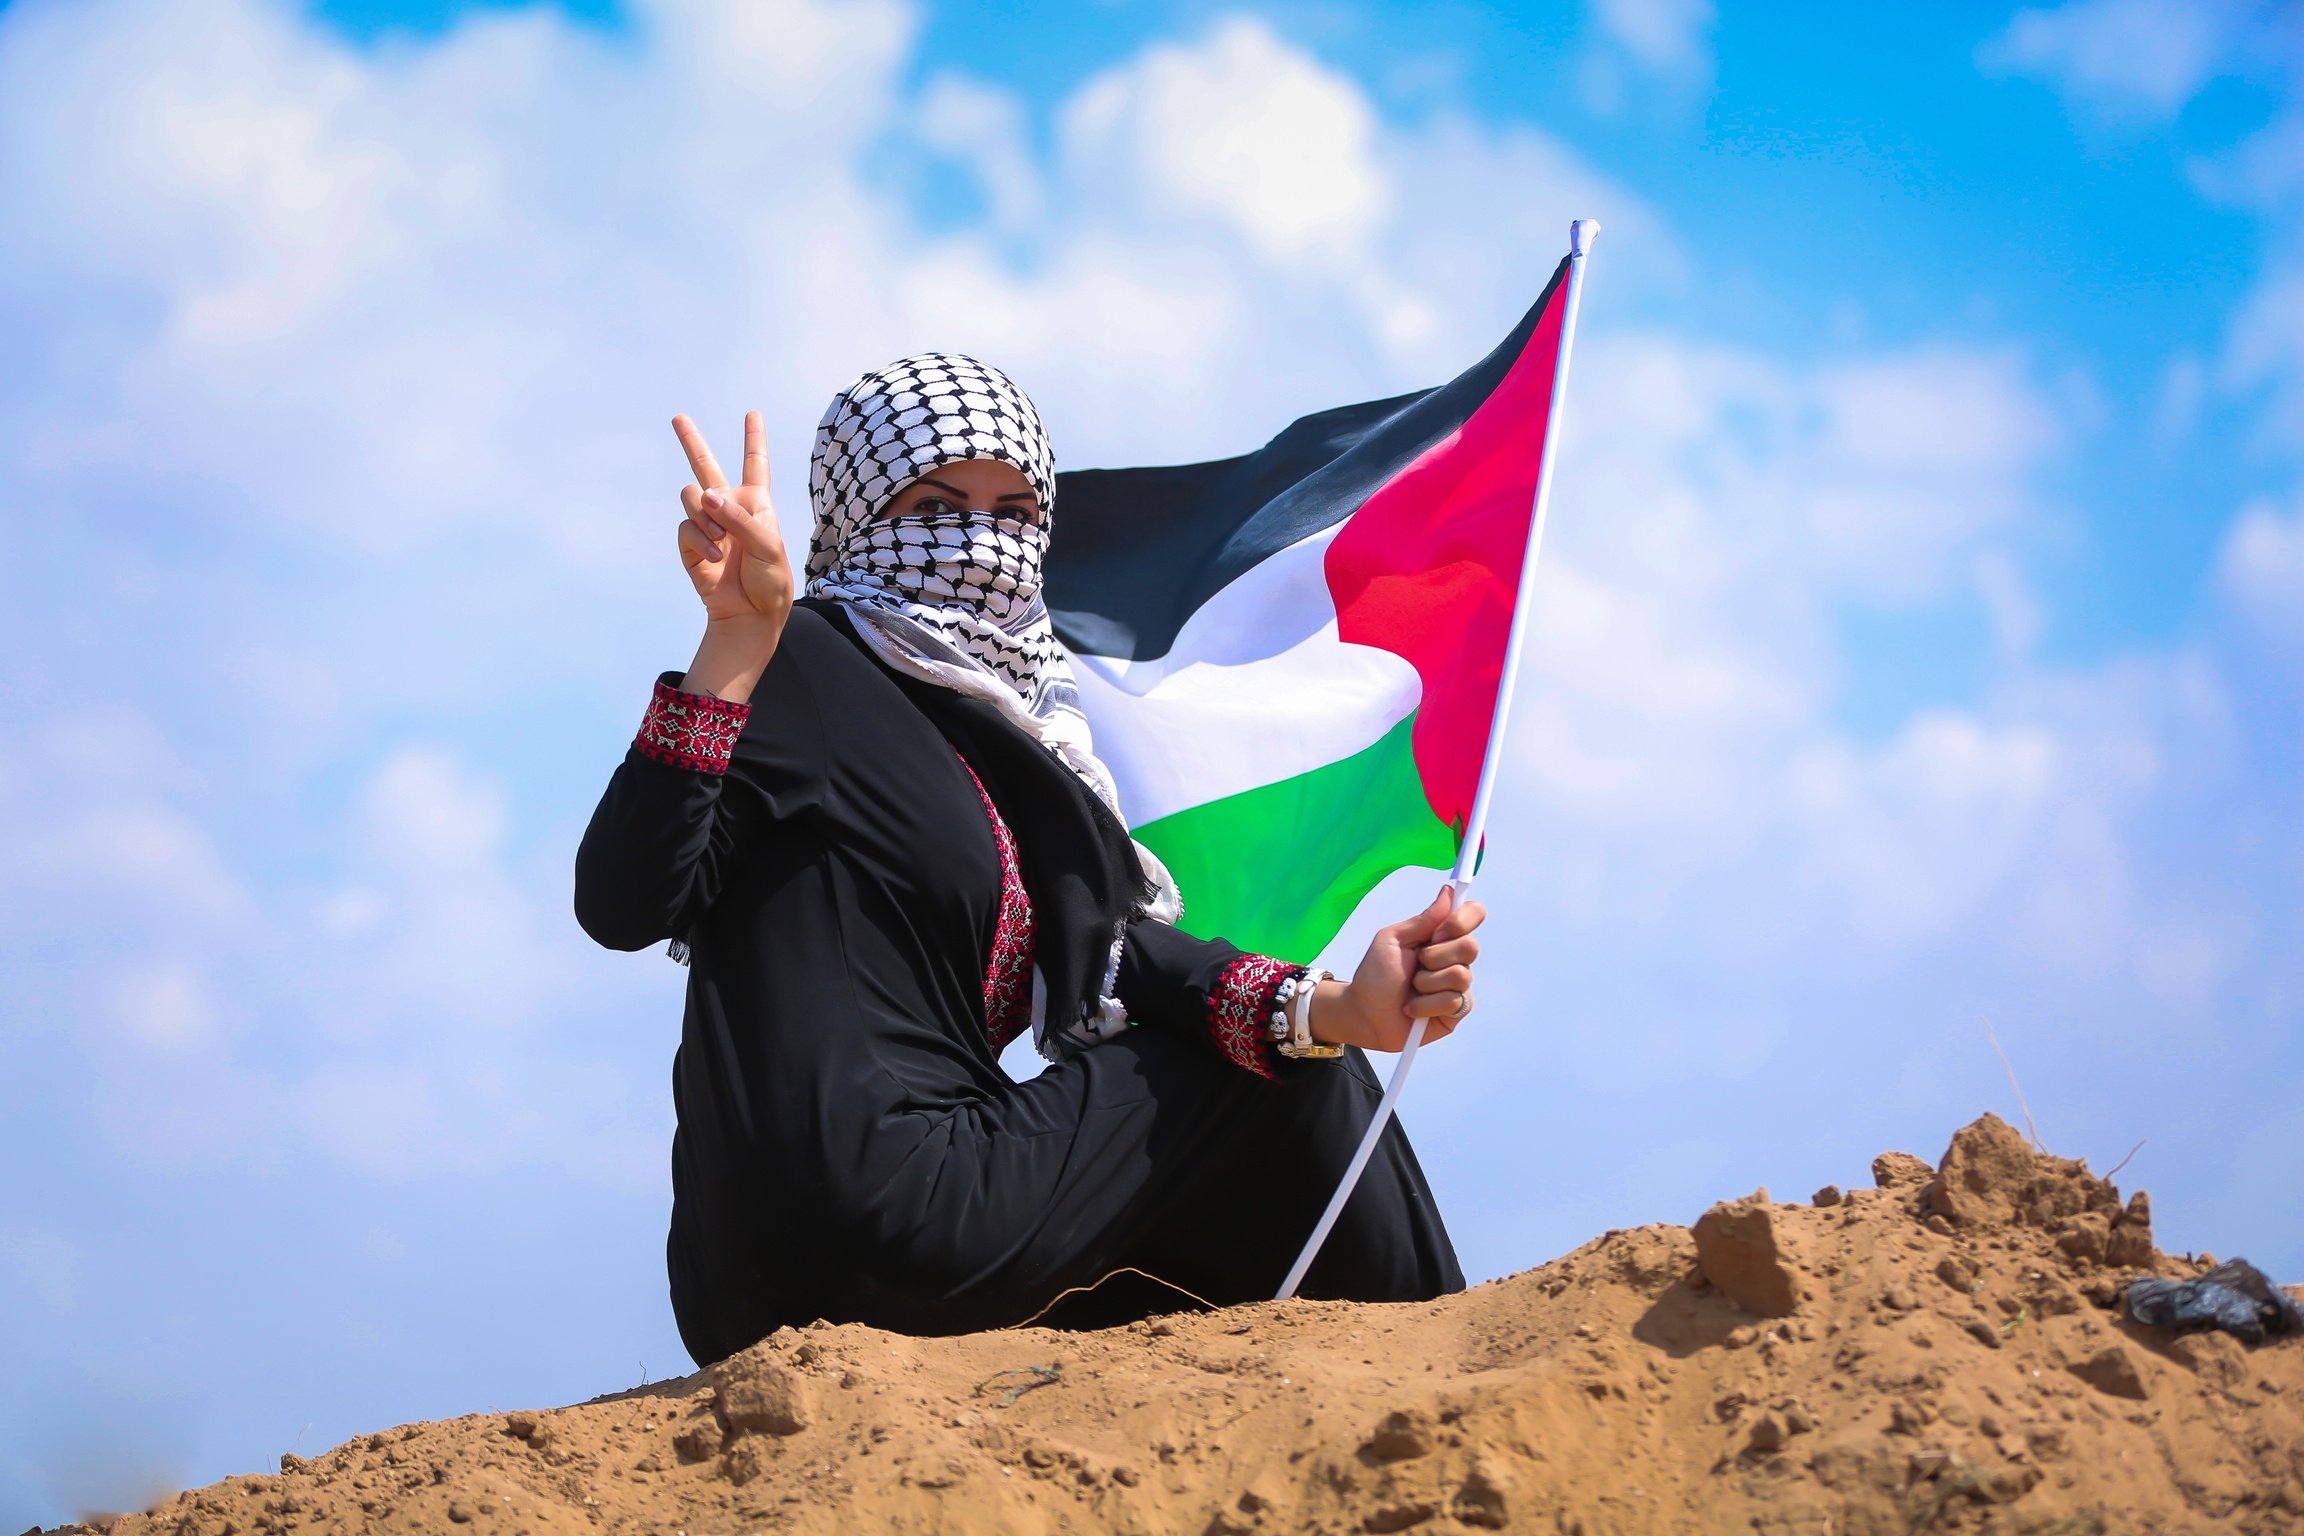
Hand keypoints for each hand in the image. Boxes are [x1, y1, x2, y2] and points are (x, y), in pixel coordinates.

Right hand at [673, 411, 793, 629]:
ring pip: (691, 496)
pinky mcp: (691, 544)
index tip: (753, 414)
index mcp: (756, 503)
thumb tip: (705, 495)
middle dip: (691, 440)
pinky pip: (686, 526)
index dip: (754, 438)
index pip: (755, 464)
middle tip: (678, 417)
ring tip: (721, 541)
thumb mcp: (767, 545)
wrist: (751, 616)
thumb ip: (738, 517)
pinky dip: (700, 540)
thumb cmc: (770, 581)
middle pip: (706, 465)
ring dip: (705, 516)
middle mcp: (730, 507)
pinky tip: (716, 557)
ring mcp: (708, 524)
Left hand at [1311, 885, 1485, 1051]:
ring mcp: (1458, 986)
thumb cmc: (1376, 975)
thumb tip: (1448, 892)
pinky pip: (1454, 1001)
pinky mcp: (1456, 1012)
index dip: (1463, 919)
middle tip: (1416, 963)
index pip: (1473, 914)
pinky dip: (1426, 1004)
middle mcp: (1454, 958)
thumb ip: (1422, 920)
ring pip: (1461, 975)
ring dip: (1427, 982)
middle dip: (1435, 956)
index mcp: (1441, 936)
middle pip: (1470, 946)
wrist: (1364, 1014)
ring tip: (1411, 988)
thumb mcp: (1392, 940)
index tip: (1438, 932)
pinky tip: (1413, 1009)